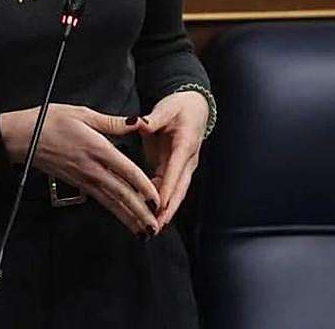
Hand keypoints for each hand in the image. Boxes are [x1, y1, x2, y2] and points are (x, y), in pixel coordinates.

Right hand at [0, 104, 160, 236]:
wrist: (22, 138)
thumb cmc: (49, 122)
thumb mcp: (82, 113)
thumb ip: (112, 122)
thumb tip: (137, 122)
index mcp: (96, 148)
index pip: (126, 171)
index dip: (144, 187)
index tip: (158, 199)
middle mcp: (91, 168)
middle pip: (121, 193)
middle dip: (140, 212)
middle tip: (156, 226)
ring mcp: (84, 179)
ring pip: (112, 202)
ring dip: (129, 218)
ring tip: (145, 231)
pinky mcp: (78, 184)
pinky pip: (101, 200)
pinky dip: (116, 212)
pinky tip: (126, 219)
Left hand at [139, 90, 209, 228]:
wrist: (194, 107)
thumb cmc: (180, 107)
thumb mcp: (167, 108)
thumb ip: (154, 118)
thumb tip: (140, 123)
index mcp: (185, 145)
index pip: (176, 170)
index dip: (168, 188)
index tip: (159, 204)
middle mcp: (187, 160)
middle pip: (179, 188)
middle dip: (168, 208)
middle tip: (157, 225)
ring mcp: (183, 166)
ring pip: (176, 192)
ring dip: (166, 210)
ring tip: (154, 227)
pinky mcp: (176, 168)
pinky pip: (169, 187)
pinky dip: (161, 201)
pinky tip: (150, 212)